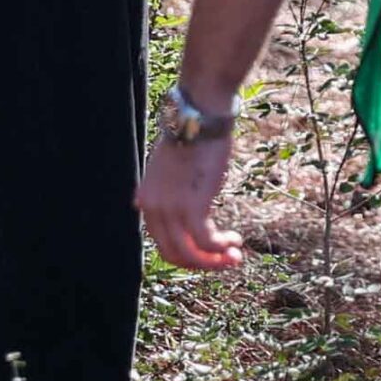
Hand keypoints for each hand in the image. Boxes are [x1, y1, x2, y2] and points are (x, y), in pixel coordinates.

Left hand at [136, 130, 243, 270]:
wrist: (200, 116)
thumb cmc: (194, 136)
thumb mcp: (173, 167)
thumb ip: (172, 190)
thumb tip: (186, 205)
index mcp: (146, 200)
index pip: (162, 242)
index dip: (188, 253)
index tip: (211, 250)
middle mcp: (153, 208)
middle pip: (173, 254)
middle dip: (202, 263)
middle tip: (226, 260)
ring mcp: (171, 209)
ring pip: (190, 253)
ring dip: (214, 260)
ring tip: (234, 255)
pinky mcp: (192, 206)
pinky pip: (205, 242)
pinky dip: (220, 248)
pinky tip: (234, 241)